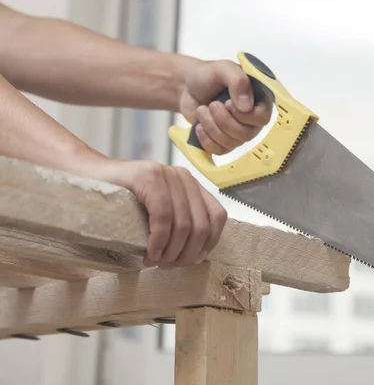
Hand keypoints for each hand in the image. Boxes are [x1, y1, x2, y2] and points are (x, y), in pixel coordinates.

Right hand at [90, 158, 227, 268]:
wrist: (87, 176)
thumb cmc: (122, 202)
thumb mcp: (159, 213)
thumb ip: (180, 224)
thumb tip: (199, 255)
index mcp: (192, 185)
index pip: (218, 216)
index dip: (209, 243)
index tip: (191, 260)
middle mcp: (183, 177)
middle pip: (201, 225)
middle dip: (186, 254)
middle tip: (168, 267)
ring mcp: (166, 174)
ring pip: (183, 224)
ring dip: (171, 252)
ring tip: (155, 262)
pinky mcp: (147, 176)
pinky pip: (162, 216)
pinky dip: (158, 241)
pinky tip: (149, 253)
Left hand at [179, 59, 272, 154]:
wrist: (187, 87)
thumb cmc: (207, 76)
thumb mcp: (223, 69)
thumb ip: (238, 82)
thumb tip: (246, 106)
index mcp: (259, 99)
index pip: (262, 117)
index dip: (244, 115)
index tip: (227, 103)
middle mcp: (252, 118)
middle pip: (247, 134)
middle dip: (224, 121)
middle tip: (212, 105)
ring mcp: (238, 132)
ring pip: (232, 143)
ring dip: (212, 127)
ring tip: (202, 110)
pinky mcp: (224, 142)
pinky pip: (220, 151)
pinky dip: (206, 139)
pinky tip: (200, 125)